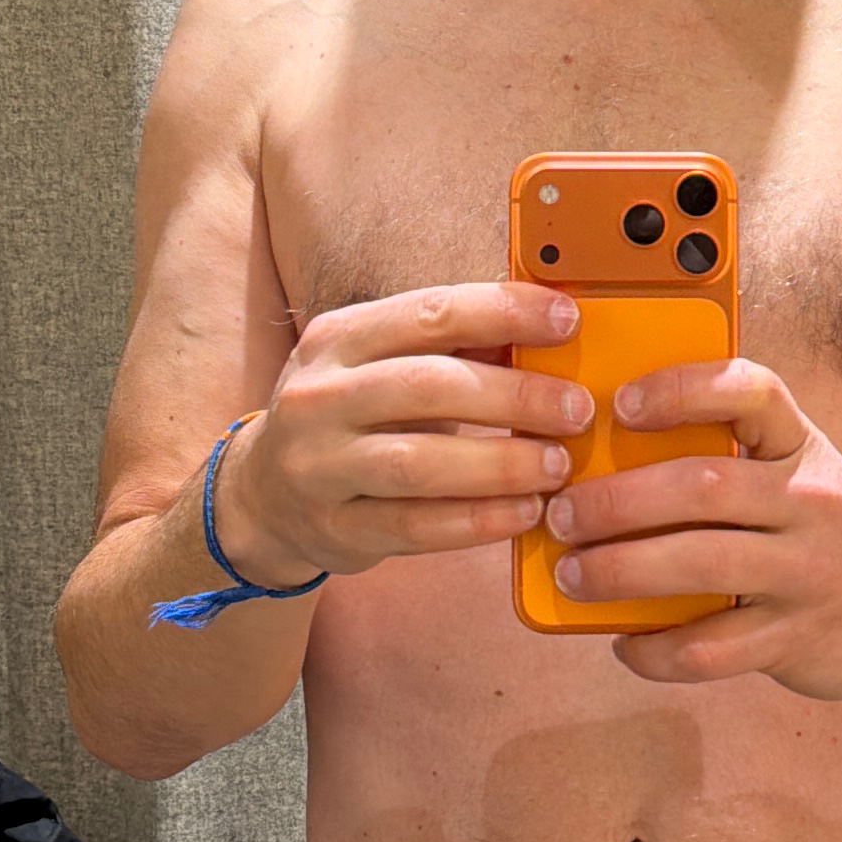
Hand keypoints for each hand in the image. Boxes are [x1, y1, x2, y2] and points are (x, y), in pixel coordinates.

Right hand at [215, 282, 593, 583]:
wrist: (264, 493)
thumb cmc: (351, 415)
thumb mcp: (383, 364)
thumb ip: (454, 346)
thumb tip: (548, 327)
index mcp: (338, 338)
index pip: (429, 313)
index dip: (504, 312)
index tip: (566, 321)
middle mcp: (319, 397)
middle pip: (428, 386)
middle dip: (515, 397)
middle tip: (577, 409)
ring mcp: (319, 467)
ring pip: (419, 463)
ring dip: (501, 464)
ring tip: (558, 465)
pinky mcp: (333, 529)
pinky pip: (415, 526)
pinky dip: (478, 520)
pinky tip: (525, 512)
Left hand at [543, 357, 841, 695]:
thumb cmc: (824, 531)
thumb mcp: (795, 474)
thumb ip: (725, 459)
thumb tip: (601, 462)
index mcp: (802, 447)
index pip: (751, 392)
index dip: (681, 389)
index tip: (619, 405)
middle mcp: (812, 503)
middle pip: (704, 487)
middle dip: (617, 500)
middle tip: (561, 514)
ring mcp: (808, 574)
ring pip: (702, 565)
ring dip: (621, 570)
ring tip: (572, 575)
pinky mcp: (798, 639)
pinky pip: (711, 649)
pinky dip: (655, 650)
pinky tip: (624, 642)